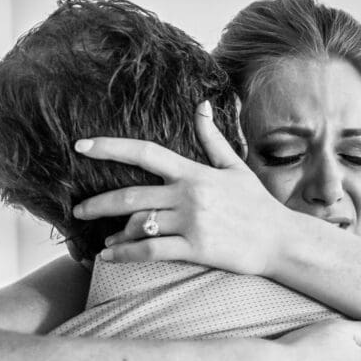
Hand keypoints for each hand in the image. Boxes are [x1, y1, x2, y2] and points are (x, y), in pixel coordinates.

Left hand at [72, 101, 285, 275]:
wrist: (281, 240)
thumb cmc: (258, 204)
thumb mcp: (236, 166)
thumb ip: (212, 138)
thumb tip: (201, 105)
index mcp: (195, 173)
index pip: (145, 152)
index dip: (110, 147)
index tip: (82, 146)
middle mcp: (190, 195)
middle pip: (131, 195)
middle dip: (98, 202)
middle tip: (78, 208)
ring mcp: (192, 223)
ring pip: (139, 225)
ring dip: (115, 233)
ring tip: (104, 239)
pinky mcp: (196, 249)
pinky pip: (151, 251)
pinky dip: (125, 254)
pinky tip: (111, 256)